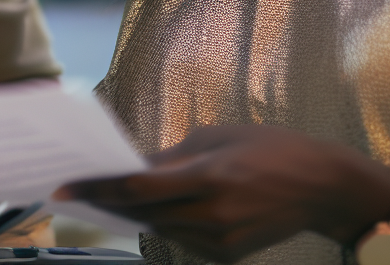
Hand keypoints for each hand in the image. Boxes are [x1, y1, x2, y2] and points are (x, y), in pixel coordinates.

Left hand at [56, 125, 389, 262]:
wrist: (323, 186)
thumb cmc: (272, 148)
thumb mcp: (218, 137)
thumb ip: (171, 156)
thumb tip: (131, 167)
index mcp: (209, 176)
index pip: (138, 186)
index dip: (97, 187)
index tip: (66, 186)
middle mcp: (212, 214)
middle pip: (141, 211)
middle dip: (105, 201)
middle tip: (72, 190)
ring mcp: (219, 240)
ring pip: (157, 227)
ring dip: (130, 213)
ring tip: (102, 197)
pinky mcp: (226, 255)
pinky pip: (180, 238)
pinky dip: (162, 223)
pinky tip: (147, 209)